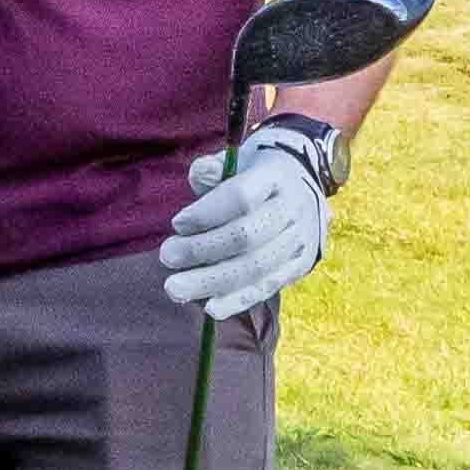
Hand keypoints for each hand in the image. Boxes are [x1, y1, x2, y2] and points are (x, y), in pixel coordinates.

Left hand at [159, 129, 331, 319]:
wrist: (303, 188)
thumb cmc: (255, 176)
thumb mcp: (236, 161)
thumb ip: (213, 169)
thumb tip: (199, 173)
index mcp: (275, 176)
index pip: (241, 197)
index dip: (206, 213)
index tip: (177, 224)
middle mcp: (292, 209)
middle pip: (246, 237)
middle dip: (201, 250)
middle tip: (166, 256)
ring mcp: (299, 239)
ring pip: (255, 267)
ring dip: (211, 281)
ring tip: (174, 288)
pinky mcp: (299, 265)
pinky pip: (267, 286)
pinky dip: (237, 300)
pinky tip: (210, 308)